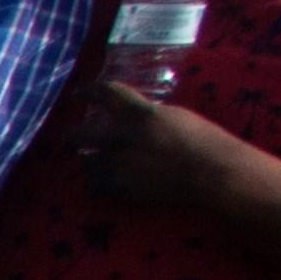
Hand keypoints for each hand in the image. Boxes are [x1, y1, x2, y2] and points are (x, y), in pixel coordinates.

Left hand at [63, 79, 237, 214]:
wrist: (212, 172)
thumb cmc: (203, 140)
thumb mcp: (174, 116)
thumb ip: (147, 115)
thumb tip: (131, 116)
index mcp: (139, 113)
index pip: (104, 93)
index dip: (88, 91)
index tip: (79, 94)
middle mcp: (122, 137)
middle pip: (79, 134)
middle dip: (69, 136)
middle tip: (67, 139)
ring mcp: (119, 164)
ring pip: (85, 163)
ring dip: (88, 162)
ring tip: (90, 163)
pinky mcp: (122, 188)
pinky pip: (96, 186)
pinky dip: (97, 183)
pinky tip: (102, 182)